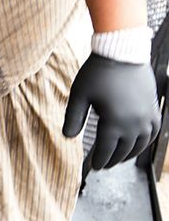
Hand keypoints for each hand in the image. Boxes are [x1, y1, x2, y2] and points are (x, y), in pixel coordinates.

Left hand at [63, 54, 160, 169]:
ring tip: (117, 158)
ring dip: (128, 154)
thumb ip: (73, 117)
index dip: (97, 160)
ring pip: (139, 145)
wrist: (121, 53)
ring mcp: (147, 117)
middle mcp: (134, 124)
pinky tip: (136, 144)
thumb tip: (66, 137)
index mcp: (114, 122)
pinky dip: (143, 143)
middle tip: (102, 165)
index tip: (91, 167)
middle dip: (111, 160)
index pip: (105, 149)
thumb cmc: (97, 73)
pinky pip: (152, 133)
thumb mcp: (79, 95)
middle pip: (122, 150)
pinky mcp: (154, 109)